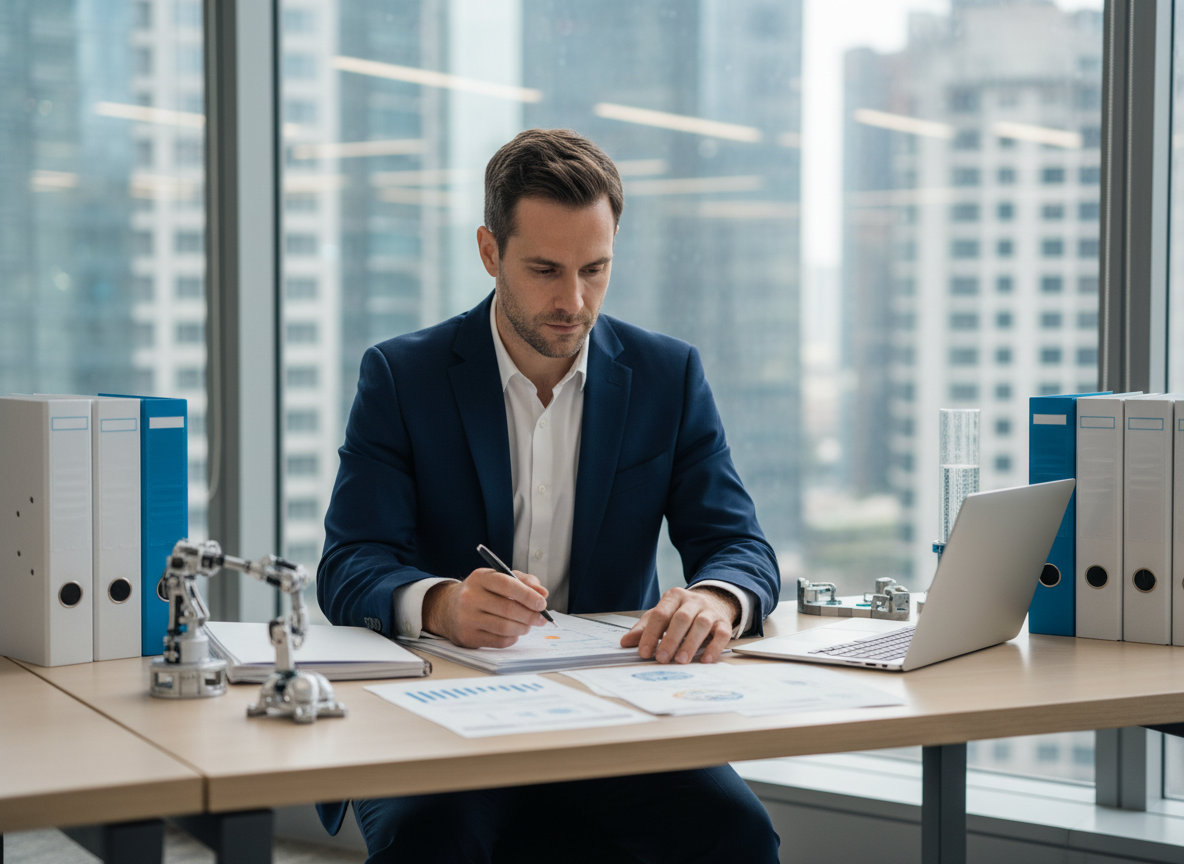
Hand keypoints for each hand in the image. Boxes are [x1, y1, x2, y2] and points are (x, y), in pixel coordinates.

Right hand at [423, 569, 548, 647]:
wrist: (447, 608)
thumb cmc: (480, 592)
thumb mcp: (498, 578)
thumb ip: (523, 581)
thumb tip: (542, 593)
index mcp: (480, 578)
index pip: (508, 585)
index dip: (528, 595)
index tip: (542, 602)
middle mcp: (470, 597)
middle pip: (508, 609)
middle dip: (530, 615)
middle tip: (542, 618)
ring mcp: (467, 618)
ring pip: (505, 627)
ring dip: (523, 628)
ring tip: (528, 625)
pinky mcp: (467, 637)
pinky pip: (498, 641)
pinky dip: (512, 638)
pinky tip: (514, 632)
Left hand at [619, 586, 738, 664]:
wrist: (713, 601)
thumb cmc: (681, 612)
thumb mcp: (661, 615)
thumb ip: (644, 628)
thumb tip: (625, 642)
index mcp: (673, 597)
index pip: (660, 614)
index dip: (651, 634)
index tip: (644, 652)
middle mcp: (693, 601)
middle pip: (682, 618)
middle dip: (670, 640)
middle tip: (661, 658)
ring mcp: (710, 611)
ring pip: (701, 624)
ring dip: (690, 644)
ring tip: (680, 660)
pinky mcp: (724, 622)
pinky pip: (722, 634)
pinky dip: (714, 647)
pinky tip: (705, 660)